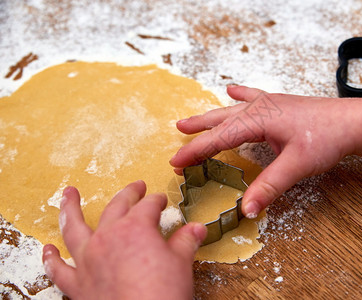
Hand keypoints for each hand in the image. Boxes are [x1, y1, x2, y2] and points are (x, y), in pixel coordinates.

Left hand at [42, 181, 206, 299]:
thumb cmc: (163, 295)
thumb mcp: (181, 263)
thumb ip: (186, 241)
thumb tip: (196, 228)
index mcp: (135, 228)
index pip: (148, 206)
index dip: (157, 201)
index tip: (162, 201)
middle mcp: (108, 238)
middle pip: (116, 206)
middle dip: (128, 194)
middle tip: (136, 188)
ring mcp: (89, 260)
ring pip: (74, 228)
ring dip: (69, 209)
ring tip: (67, 194)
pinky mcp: (78, 284)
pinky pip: (59, 269)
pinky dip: (51, 259)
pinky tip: (48, 249)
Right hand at [170, 85, 361, 217]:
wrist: (354, 121)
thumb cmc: (327, 138)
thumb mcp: (297, 165)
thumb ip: (270, 186)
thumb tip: (246, 209)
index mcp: (259, 119)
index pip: (220, 138)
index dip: (196, 150)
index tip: (176, 161)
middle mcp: (260, 108)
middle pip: (220, 121)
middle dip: (197, 132)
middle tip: (176, 140)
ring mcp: (269, 104)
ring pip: (231, 110)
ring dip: (210, 117)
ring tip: (189, 121)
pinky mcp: (279, 105)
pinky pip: (252, 97)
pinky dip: (240, 94)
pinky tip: (231, 88)